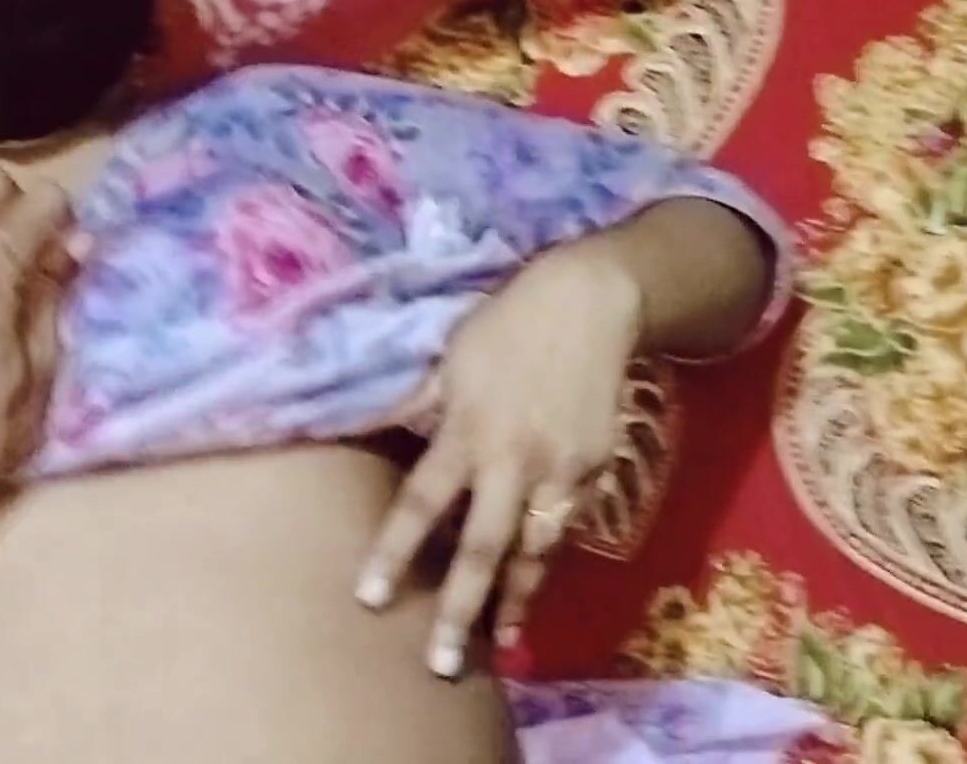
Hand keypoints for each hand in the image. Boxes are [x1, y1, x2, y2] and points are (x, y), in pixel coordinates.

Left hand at [355, 244, 640, 677]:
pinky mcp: (597, 470)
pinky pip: (568, 523)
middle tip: (442, 664)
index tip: (370, 599)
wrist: (593, 303)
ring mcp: (561, 470)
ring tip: (500, 644)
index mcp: (465, 430)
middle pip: (482, 549)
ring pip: (535, 551)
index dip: (394, 553)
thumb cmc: (507, 324)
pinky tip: (535, 584)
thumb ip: (420, 408)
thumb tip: (371, 429)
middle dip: (462, 611)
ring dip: (516, 600)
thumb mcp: (452, 359)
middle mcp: (512, 460)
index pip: (420, 504)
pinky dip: (550, 557)